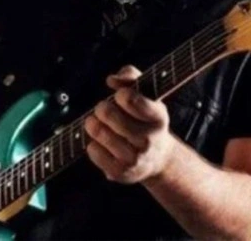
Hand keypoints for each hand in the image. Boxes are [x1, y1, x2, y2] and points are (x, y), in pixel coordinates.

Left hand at [84, 65, 174, 184]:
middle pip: (108, 114)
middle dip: (102, 108)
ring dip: (93, 124)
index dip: (120, 94)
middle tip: (103, 109)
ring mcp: (134, 158)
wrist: (158, 159)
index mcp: (158, 117)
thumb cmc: (147, 120)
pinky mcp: (120, 172)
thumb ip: (131, 76)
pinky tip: (101, 142)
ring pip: (99, 132)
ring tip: (98, 123)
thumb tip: (111, 80)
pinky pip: (93, 151)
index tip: (121, 96)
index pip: (130, 99)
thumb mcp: (148, 94)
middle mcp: (148, 139)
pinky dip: (92, 143)